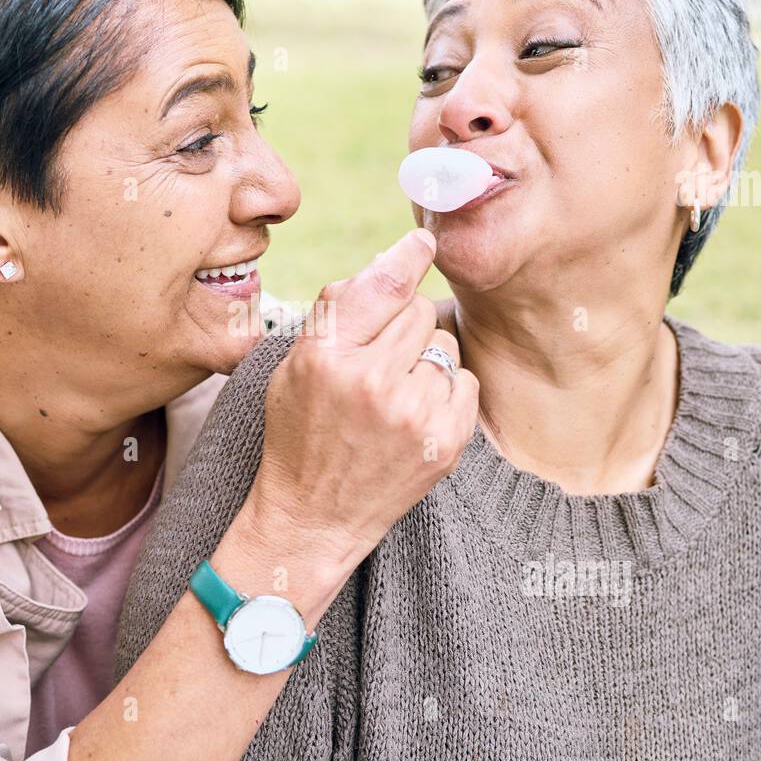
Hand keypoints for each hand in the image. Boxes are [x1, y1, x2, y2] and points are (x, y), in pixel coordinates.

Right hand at [246, 228, 479, 571]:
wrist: (313, 518)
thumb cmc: (299, 434)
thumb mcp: (293, 367)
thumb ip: (336, 313)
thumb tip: (393, 262)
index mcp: (327, 357)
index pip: (384, 285)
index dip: (408, 256)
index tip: (424, 241)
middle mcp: (371, 381)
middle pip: (418, 310)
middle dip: (403, 325)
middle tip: (379, 360)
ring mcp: (412, 414)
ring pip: (444, 343)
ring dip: (425, 358)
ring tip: (393, 393)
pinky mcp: (444, 441)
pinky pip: (466, 380)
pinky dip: (446, 390)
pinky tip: (415, 414)